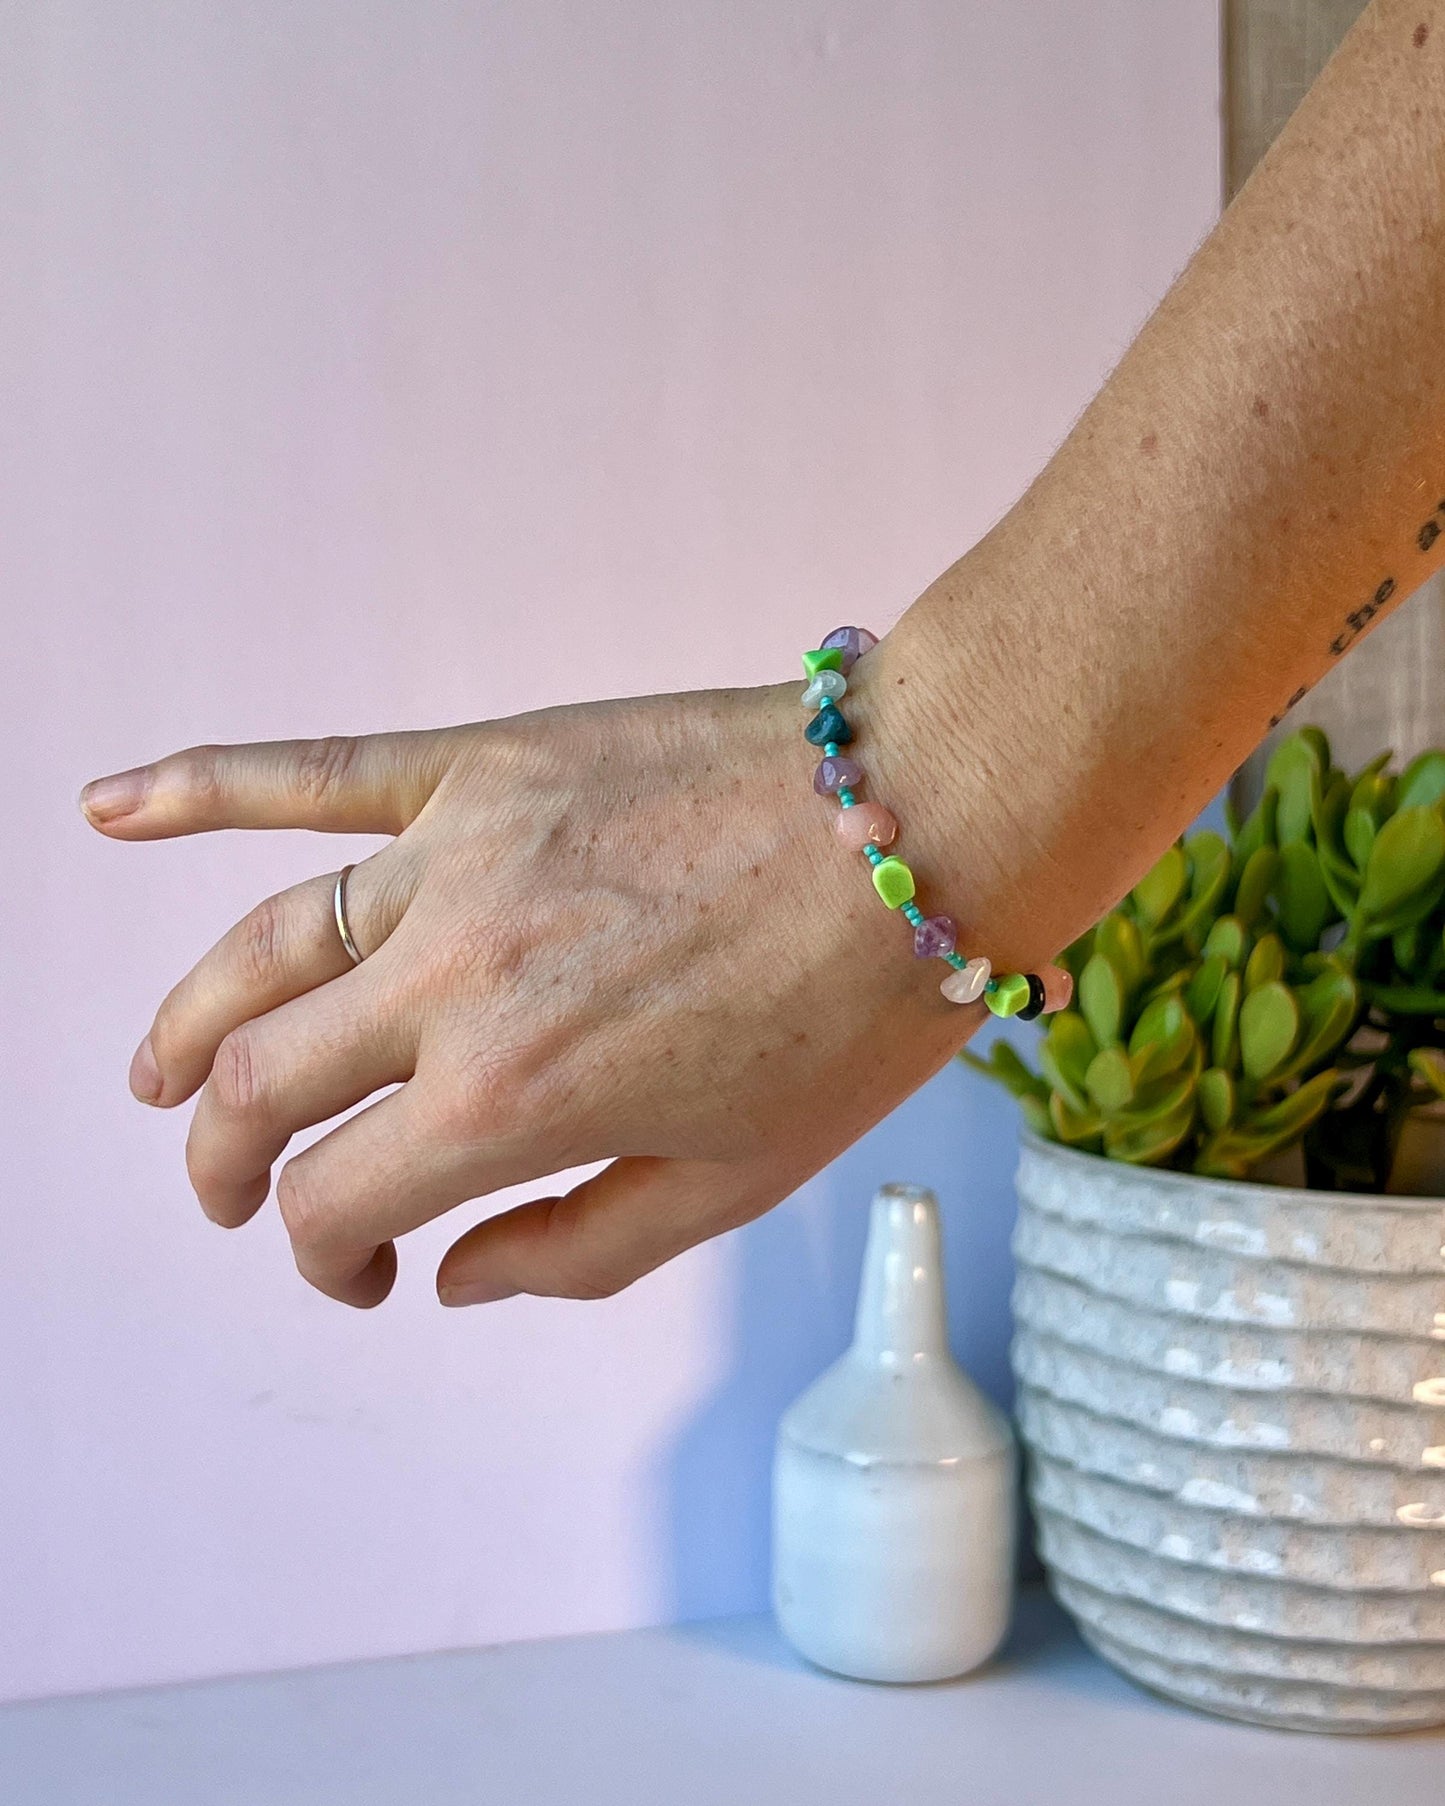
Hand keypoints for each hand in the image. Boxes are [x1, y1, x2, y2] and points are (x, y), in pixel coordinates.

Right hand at [81, 665, 1062, 1308]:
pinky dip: (197, 785)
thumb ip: (574, 1249)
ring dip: (189, 1024)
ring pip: (262, 948)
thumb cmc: (850, 1011)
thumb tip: (451, 1278)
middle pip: (261, 1084)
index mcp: (511, 1101)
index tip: (369, 1275)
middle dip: (225, 1163)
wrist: (926, 819)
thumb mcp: (735, 1180)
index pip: (338, 1202)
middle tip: (235, 1192)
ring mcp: (454, 855)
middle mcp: (452, 979)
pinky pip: (313, 771)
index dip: (328, 1261)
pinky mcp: (482, 764)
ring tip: (158, 1075)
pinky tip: (106, 807)